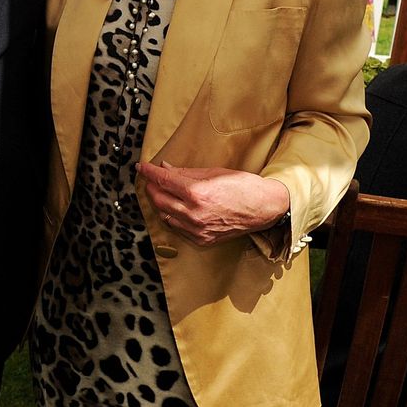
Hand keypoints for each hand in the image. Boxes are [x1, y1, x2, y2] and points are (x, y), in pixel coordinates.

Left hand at [138, 159, 288, 246]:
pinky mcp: (202, 239)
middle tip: (150, 179)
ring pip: (165, 215)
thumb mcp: (214, 173)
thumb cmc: (243, 187)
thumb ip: (186, 173)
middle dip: (152, 187)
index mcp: (197, 193)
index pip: (163, 181)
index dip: (149, 172)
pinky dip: (172, 217)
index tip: (142, 167)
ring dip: (160, 203)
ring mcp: (197, 229)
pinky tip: (173, 208)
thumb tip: (165, 168)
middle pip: (160, 199)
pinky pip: (178, 228)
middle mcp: (194, 213)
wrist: (264, 208)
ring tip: (160, 192)